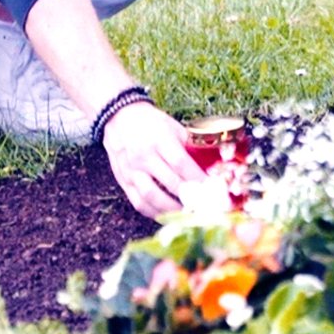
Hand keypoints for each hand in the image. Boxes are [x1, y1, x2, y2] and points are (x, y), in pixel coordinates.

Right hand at [99, 102, 201, 219]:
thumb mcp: (172, 126)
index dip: (199, 180)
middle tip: (207, 208)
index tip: (214, 192)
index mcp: (159, 140)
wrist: (118, 117)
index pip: (182, 164)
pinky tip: (167, 215)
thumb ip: (189, 146)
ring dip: (173, 210)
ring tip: (188, 215)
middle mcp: (143, 156)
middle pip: (171, 183)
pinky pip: (138, 202)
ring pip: (152, 197)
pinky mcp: (123, 180)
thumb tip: (211, 166)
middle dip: (192, 199)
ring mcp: (131, 170)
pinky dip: (154, 213)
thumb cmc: (150, 121)